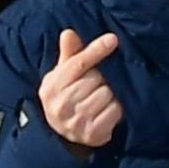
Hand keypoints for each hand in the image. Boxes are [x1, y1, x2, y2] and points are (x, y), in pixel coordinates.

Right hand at [36, 27, 125, 151]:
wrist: (64, 133)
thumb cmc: (66, 96)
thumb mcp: (63, 75)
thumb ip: (69, 53)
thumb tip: (68, 34)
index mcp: (52, 87)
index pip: (77, 64)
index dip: (96, 50)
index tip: (112, 40)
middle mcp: (61, 105)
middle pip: (94, 79)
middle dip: (101, 77)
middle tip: (98, 83)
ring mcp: (76, 122)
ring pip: (106, 94)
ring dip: (110, 93)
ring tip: (102, 96)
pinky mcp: (92, 133)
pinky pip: (114, 111)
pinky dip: (116, 108)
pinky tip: (109, 108)